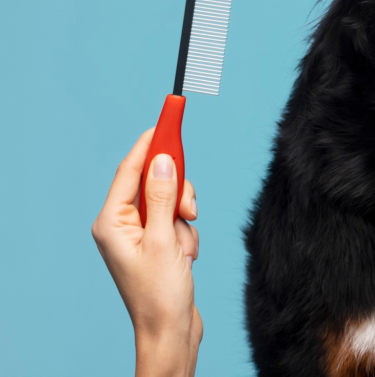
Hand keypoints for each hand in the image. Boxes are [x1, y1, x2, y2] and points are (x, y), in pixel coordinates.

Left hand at [92, 129, 202, 376]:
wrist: (171, 331)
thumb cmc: (160, 294)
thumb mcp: (164, 240)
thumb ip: (164, 196)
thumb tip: (163, 160)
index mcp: (112, 221)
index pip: (131, 169)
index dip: (151, 142)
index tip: (167, 117)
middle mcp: (122, 224)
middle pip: (155, 182)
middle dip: (177, 193)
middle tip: (188, 210)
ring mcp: (139, 234)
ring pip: (170, 200)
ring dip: (184, 218)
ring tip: (184, 246)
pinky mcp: (156, 243)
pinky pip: (177, 220)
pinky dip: (186, 233)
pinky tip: (185, 256)